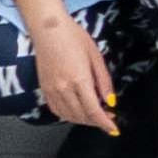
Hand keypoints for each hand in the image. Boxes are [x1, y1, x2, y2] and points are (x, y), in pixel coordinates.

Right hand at [27, 10, 119, 131]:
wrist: (48, 29)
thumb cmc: (74, 37)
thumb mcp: (96, 57)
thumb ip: (104, 81)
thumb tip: (111, 101)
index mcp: (79, 80)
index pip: (93, 110)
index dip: (105, 123)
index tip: (114, 129)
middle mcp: (63, 88)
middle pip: (81, 116)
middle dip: (96, 122)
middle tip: (108, 118)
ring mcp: (51, 90)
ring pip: (68, 116)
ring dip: (83, 120)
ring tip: (95, 116)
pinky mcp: (44, 89)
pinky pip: (56, 110)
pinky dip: (68, 116)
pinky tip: (77, 111)